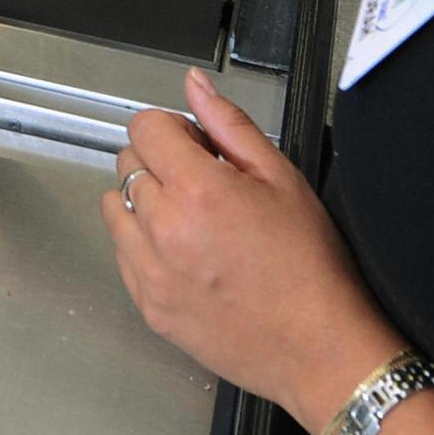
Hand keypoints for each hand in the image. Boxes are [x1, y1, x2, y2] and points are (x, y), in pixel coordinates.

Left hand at [104, 68, 406, 431]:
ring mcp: (149, 271)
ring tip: (193, 223)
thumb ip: (229, 125)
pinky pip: (122, 254)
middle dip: (161, 164)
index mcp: (197, 190)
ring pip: (116, 208)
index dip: (174, 130)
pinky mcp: (146, 304)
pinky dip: (144, 247)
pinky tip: (186, 256)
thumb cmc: (310, 269)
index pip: (145, 127)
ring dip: (145, 205)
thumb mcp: (283, 179)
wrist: (317, 349)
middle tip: (204, 186)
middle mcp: (163, 229)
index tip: (197, 146)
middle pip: (127, 164)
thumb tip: (195, 86)